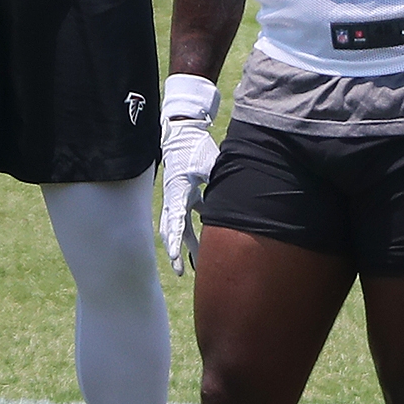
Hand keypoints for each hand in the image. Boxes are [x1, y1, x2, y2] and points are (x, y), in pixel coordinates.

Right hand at [158, 73, 220, 275]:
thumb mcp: (209, 163)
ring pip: (178, 227)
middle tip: (179, 271)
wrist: (183, 132)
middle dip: (175, 251)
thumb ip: (218, 180)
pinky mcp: (184, 194)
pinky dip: (191, 232)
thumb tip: (232, 198)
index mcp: (178, 190)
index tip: (174, 256)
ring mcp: (177, 197)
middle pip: (172, 230)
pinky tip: (203, 245)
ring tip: (191, 265)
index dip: (174, 239)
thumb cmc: (195, 147)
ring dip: (184, 245)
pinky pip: (186, 218)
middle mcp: (174, 197)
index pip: (174, 220)